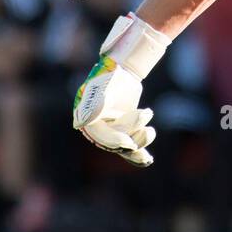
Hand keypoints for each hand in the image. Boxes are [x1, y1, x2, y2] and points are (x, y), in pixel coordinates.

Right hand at [72, 13, 168, 166]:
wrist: (123, 71)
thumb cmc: (111, 76)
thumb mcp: (104, 89)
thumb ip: (94, 105)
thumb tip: (80, 124)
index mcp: (85, 118)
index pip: (100, 136)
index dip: (114, 141)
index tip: (129, 143)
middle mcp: (95, 126)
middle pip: (114, 142)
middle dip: (131, 139)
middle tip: (147, 129)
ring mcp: (109, 129)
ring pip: (124, 145)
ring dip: (139, 142)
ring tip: (150, 131)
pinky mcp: (122, 130)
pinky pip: (130, 144)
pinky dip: (139, 152)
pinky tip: (148, 160)